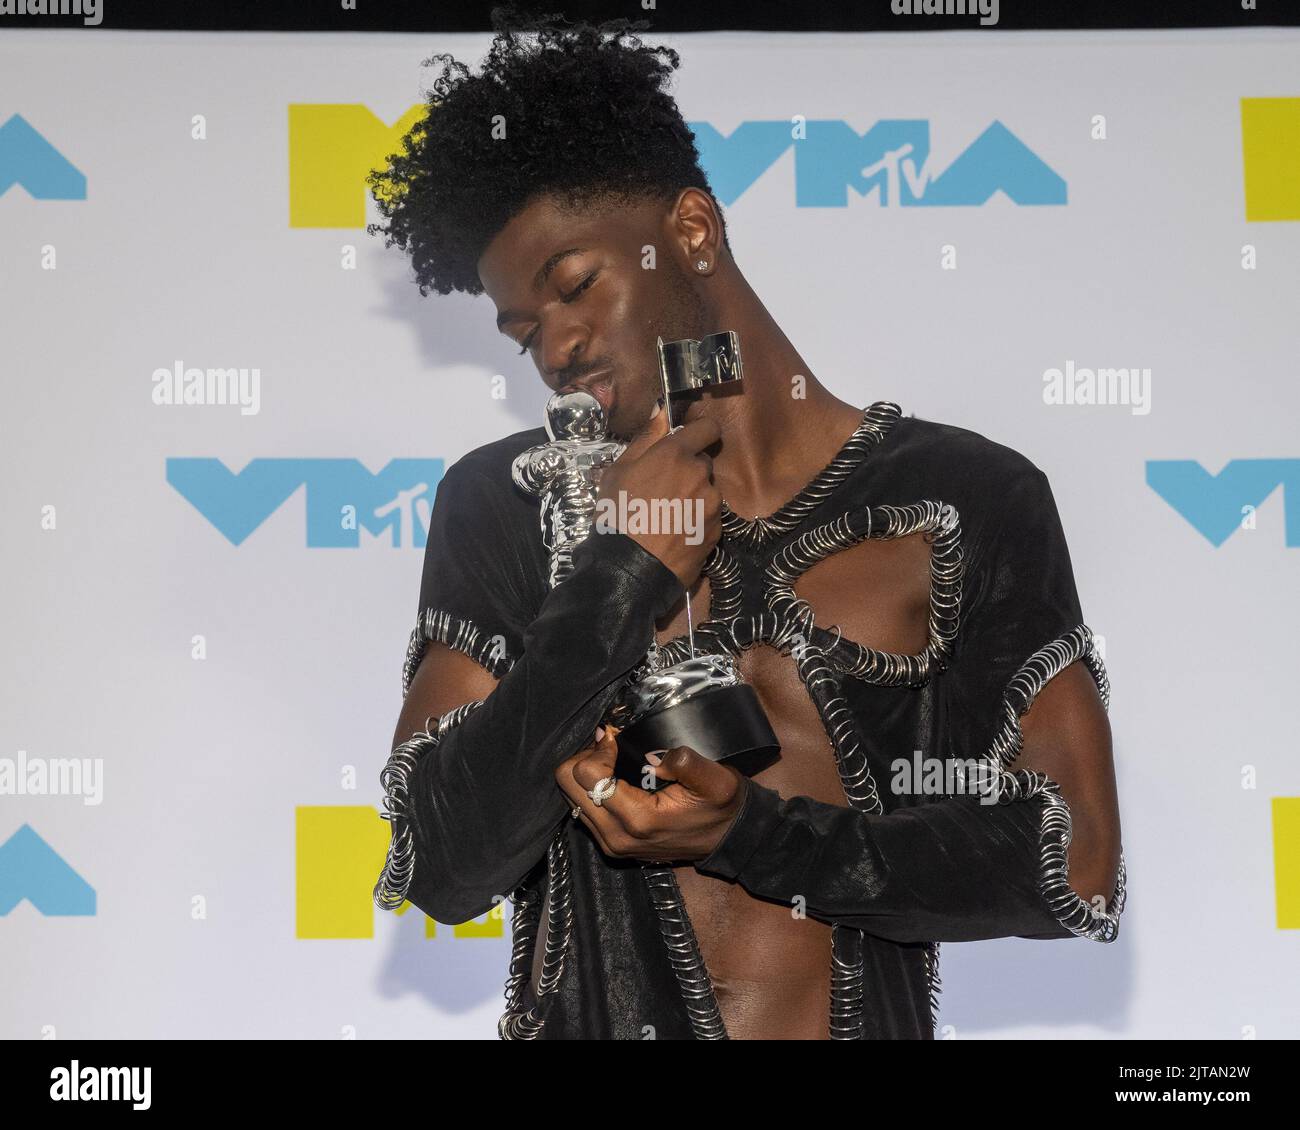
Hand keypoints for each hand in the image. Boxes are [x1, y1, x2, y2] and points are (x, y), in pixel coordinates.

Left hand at [556, 726, 744, 863]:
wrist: (727, 839)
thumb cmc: (720, 807)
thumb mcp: (718, 780)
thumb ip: (686, 762)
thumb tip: (651, 755)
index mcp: (638, 819)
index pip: (586, 774)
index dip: (600, 748)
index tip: (617, 739)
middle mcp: (615, 836)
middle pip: (567, 783)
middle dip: (586, 757)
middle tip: (611, 748)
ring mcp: (609, 843)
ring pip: (569, 794)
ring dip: (587, 772)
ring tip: (612, 760)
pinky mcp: (608, 843)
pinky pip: (581, 806)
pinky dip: (591, 786)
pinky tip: (614, 777)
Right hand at [595, 405, 721, 588]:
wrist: (630, 568)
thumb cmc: (617, 514)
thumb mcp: (618, 471)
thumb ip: (645, 440)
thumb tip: (661, 413)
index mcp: (676, 454)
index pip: (708, 427)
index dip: (702, 431)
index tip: (693, 439)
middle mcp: (701, 474)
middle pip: (704, 462)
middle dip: (690, 470)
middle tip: (666, 488)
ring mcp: (712, 504)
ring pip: (708, 491)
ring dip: (695, 496)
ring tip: (669, 515)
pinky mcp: (717, 530)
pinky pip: (710, 517)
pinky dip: (698, 520)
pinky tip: (677, 532)